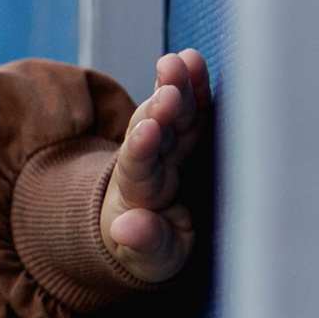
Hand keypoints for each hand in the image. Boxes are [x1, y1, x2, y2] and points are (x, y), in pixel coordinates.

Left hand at [100, 48, 211, 281]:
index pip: (137, 169)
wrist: (153, 233)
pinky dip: (194, 85)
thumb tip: (125, 229)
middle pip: (151, 132)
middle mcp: (149, 164)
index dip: (142, 149)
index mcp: (138, 196)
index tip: (148, 130)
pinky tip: (192, 58)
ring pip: (171, 114)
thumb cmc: (155, 250)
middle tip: (168, 88)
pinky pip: (192, 108)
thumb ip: (143, 243)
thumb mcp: (150, 259)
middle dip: (161, 108)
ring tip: (180, 60)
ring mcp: (169, 147)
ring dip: (175, 86)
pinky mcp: (188, 136)